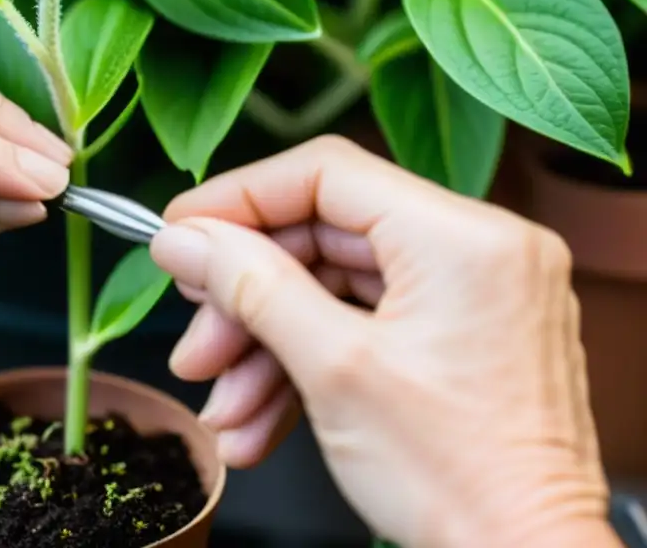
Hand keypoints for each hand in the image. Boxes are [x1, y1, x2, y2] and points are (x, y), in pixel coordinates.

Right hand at [151, 136, 618, 547]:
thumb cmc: (457, 480)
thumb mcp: (332, 370)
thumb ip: (251, 286)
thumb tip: (183, 238)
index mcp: (463, 237)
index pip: (326, 175)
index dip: (239, 199)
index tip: (178, 231)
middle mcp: (478, 250)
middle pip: (323, 238)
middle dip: (248, 299)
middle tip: (195, 343)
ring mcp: (472, 293)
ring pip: (335, 289)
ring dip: (269, 347)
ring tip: (223, 410)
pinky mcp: (460, 334)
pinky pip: (364, 324)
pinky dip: (308, 365)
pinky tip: (258, 421)